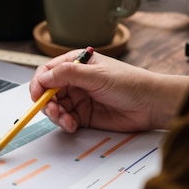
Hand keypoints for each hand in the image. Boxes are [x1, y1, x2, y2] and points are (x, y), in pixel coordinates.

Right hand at [30, 49, 188, 132]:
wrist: (150, 105)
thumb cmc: (129, 83)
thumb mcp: (96, 75)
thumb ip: (67, 74)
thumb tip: (43, 77)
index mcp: (76, 63)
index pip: (47, 71)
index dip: (39, 84)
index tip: (37, 96)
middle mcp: (74, 80)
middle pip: (47, 92)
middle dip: (47, 103)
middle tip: (54, 111)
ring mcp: (78, 98)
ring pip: (55, 107)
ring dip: (56, 115)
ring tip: (67, 121)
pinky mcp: (83, 115)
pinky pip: (65, 120)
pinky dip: (65, 124)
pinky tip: (72, 125)